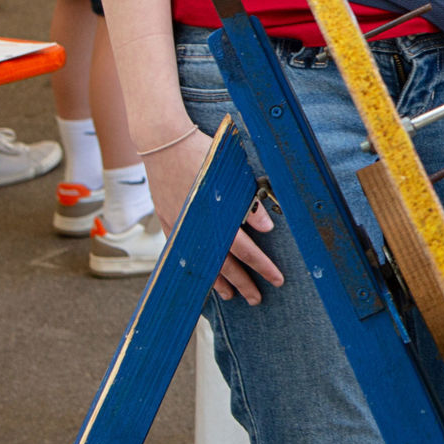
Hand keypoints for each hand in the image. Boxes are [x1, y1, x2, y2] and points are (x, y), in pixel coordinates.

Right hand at [145, 126, 286, 303]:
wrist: (166, 143)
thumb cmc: (207, 155)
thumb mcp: (236, 176)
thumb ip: (251, 205)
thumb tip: (266, 229)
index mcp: (218, 217)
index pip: (245, 250)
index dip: (262, 267)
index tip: (277, 280)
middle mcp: (198, 227)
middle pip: (223, 264)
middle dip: (242, 283)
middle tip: (257, 299)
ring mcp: (181, 226)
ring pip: (201, 263)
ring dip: (217, 281)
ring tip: (230, 296)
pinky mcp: (168, 221)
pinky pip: (181, 252)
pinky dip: (193, 266)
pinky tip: (201, 277)